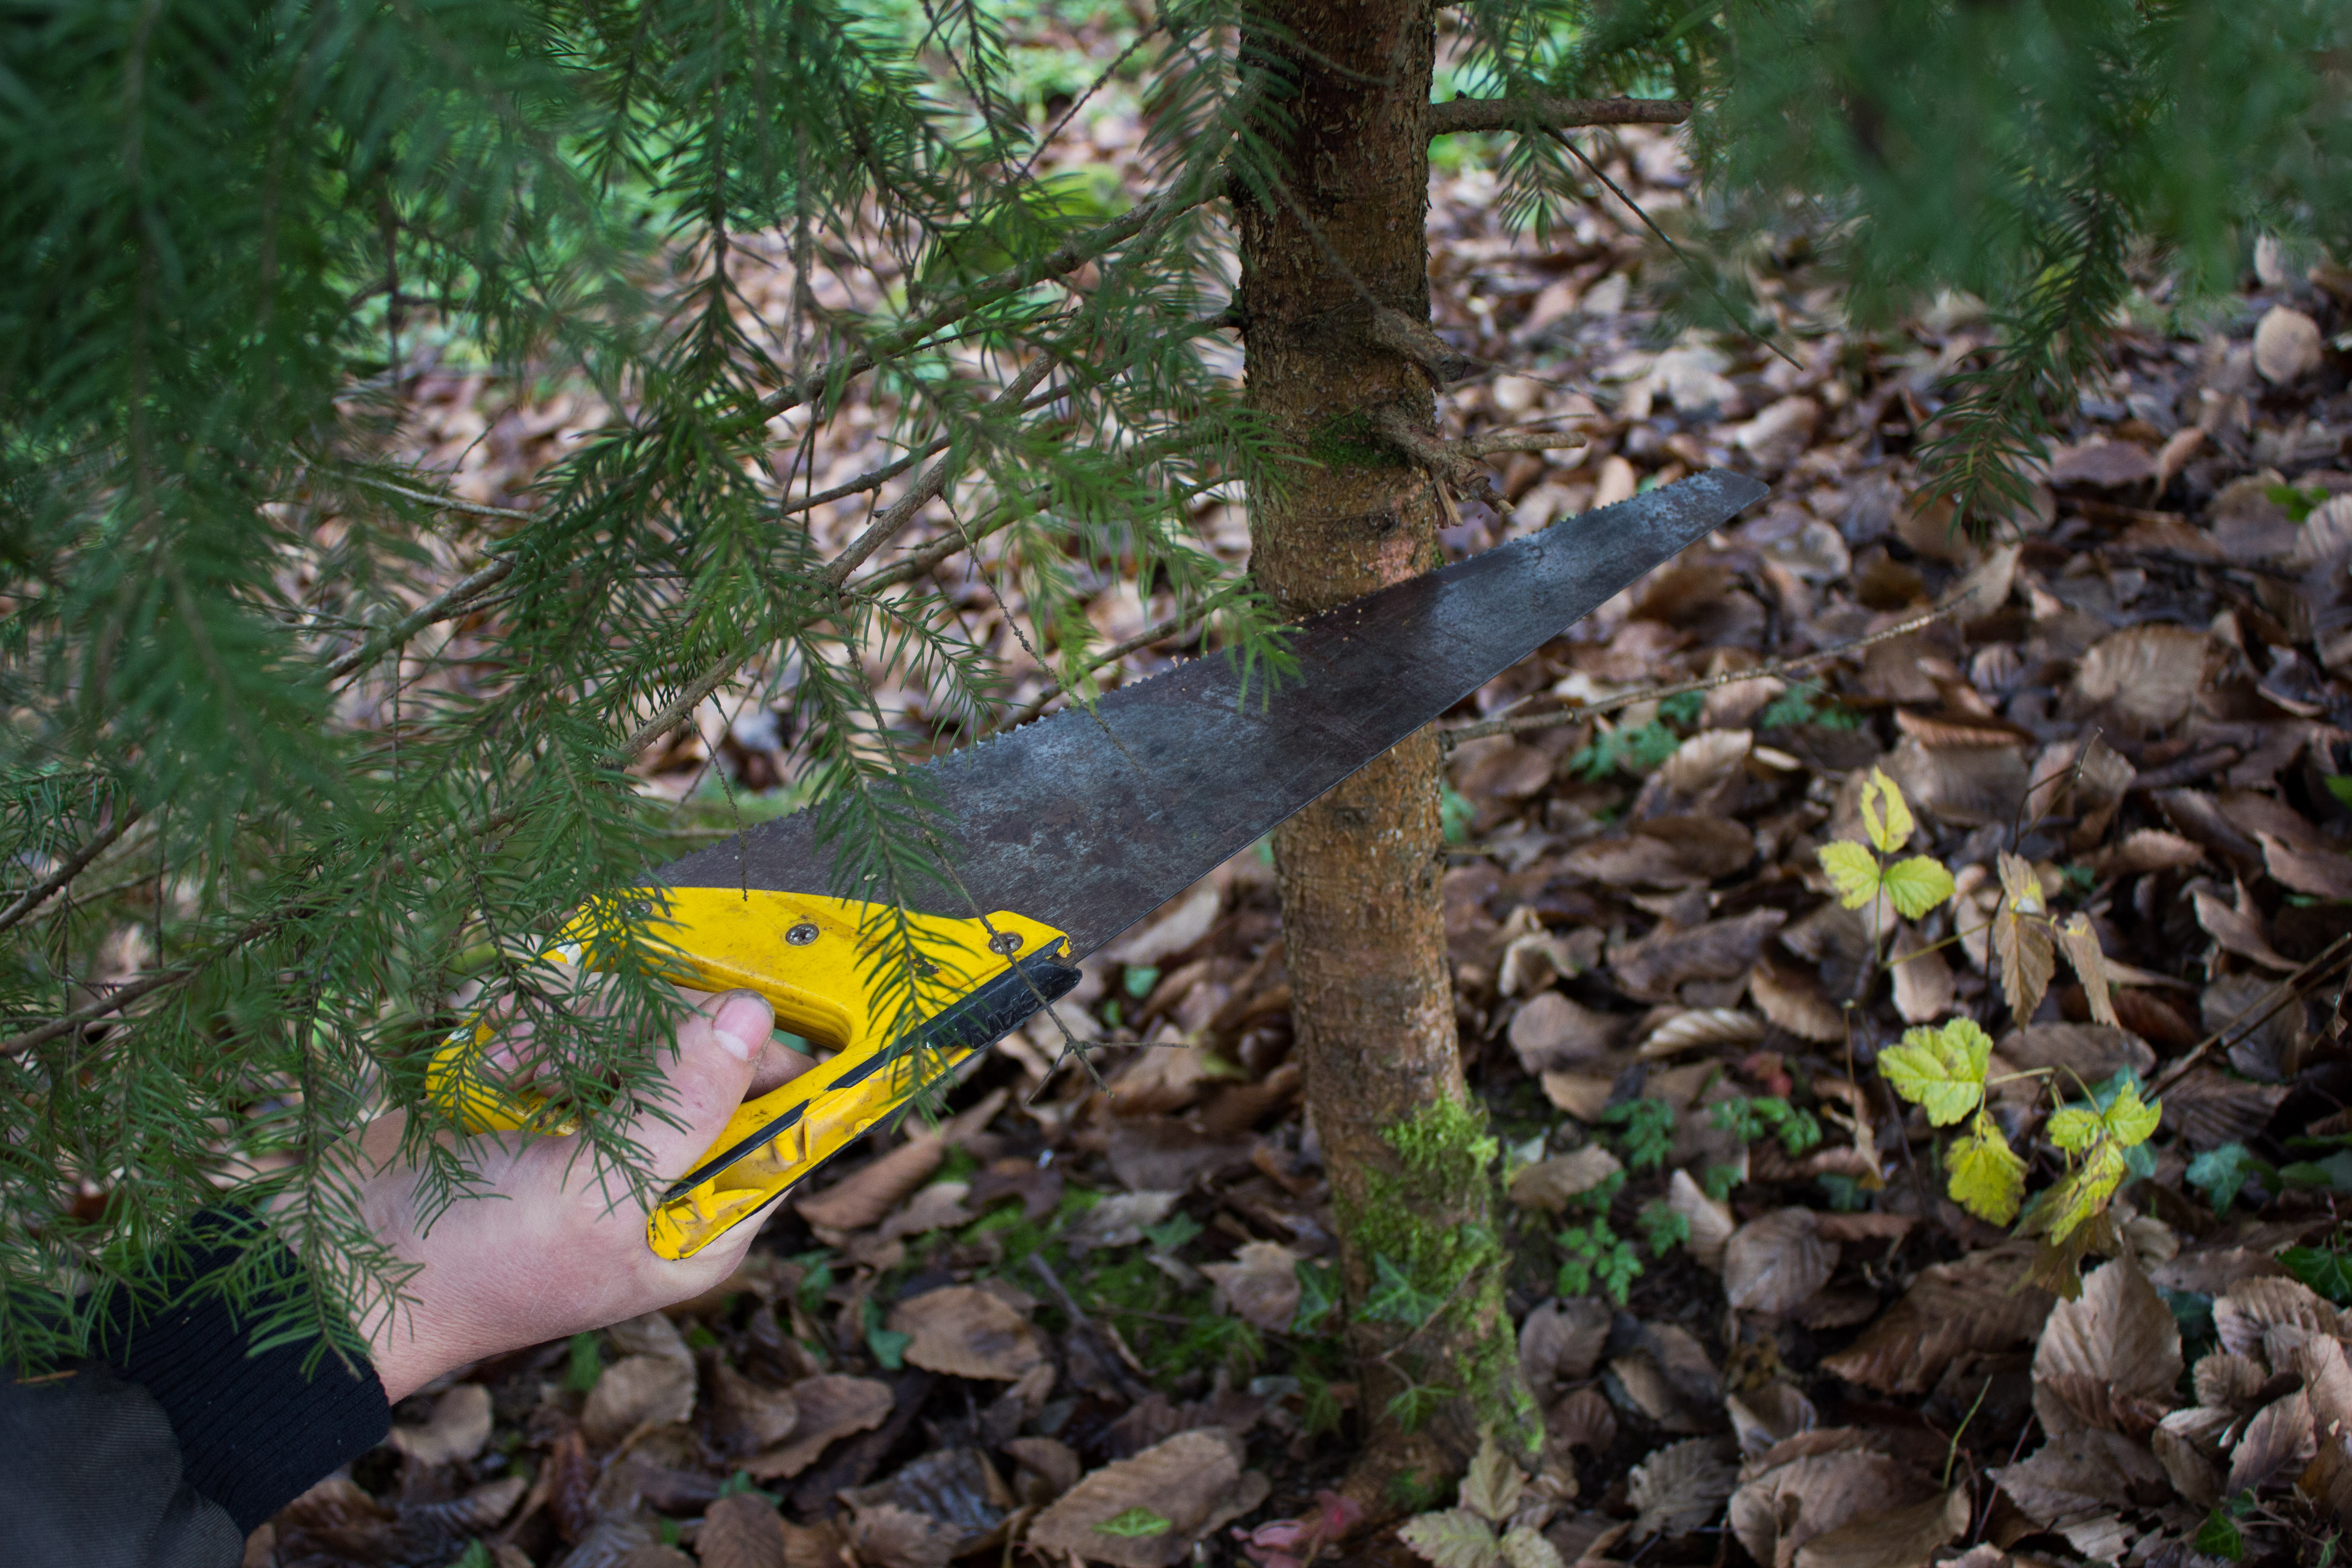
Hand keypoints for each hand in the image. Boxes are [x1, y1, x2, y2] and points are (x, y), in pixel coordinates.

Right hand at [319, 988, 806, 1402]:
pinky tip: (477, 1070)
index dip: (771, 1060)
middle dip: (626, 1043)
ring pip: (623, 1020)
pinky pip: (555, 1018)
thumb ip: (680, 1109)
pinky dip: (512, 1035)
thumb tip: (752, 1019)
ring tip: (502, 1083)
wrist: (332, 1266)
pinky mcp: (537, 1084)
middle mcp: (662, 1167)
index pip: (783, 1122)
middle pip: (700, 1050)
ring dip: (553, 1039)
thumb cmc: (473, 1264)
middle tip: (565, 1068)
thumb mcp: (596, 1197)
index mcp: (700, 1220)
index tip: (739, 1004)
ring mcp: (597, 1119)